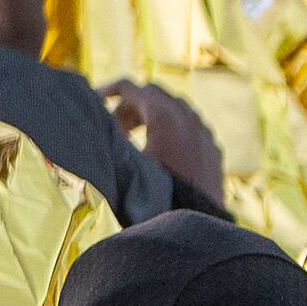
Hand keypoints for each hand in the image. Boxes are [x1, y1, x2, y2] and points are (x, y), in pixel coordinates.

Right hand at [100, 81, 228, 205]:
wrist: (196, 218)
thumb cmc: (156, 191)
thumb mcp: (125, 159)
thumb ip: (111, 133)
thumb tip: (93, 119)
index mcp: (165, 114)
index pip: (131, 87)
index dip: (108, 91)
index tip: (94, 102)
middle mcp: (189, 116)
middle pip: (154, 94)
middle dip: (131, 105)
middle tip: (116, 127)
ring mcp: (205, 131)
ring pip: (175, 108)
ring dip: (151, 115)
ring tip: (133, 138)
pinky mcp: (213, 147)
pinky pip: (191, 126)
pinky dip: (172, 127)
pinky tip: (161, 149)